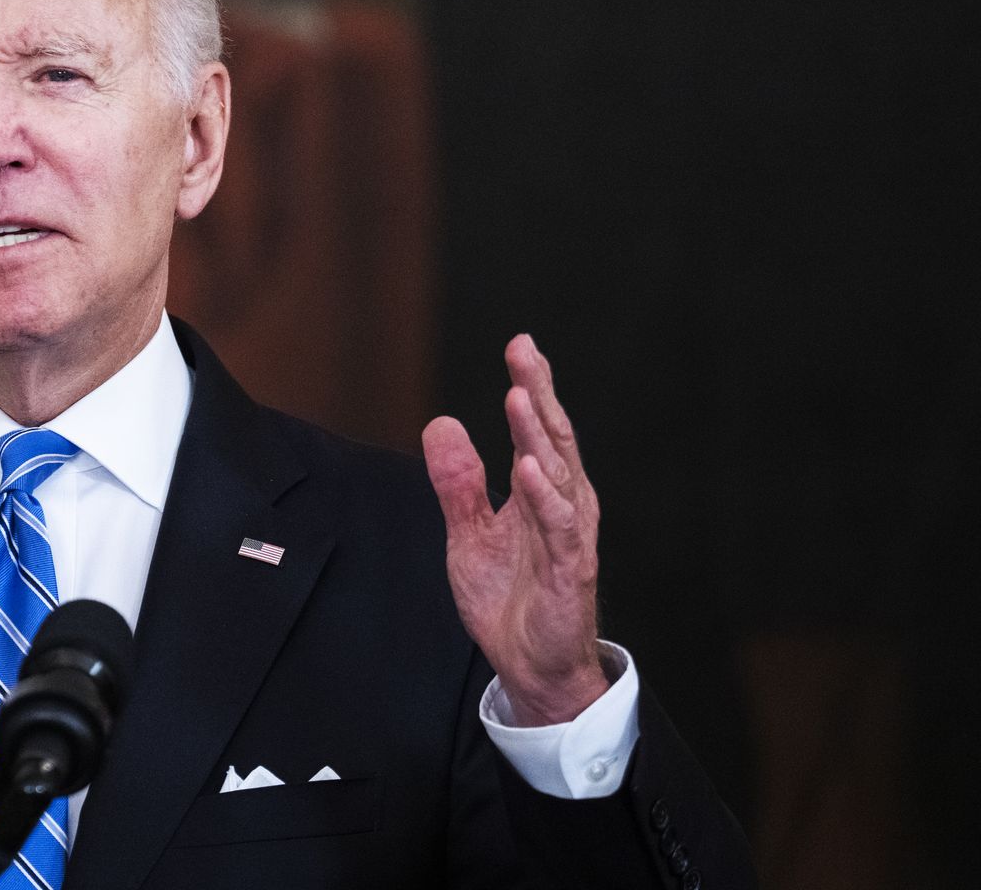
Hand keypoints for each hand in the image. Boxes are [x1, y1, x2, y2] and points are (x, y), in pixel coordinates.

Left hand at [422, 335, 607, 725]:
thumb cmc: (510, 597)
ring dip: (537, 435)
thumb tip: (441, 423)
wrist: (530, 666)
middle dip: (538, 392)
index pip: (537, 431)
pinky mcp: (568, 571)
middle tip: (524, 350)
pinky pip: (558, 529)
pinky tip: (526, 468)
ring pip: (555, 476)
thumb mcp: (469, 533)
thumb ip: (458, 482)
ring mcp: (568, 537)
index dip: (531, 386)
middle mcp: (563, 506)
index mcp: (542, 493)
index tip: (519, 344)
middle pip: (552, 439)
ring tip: (519, 395)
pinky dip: (542, 498)